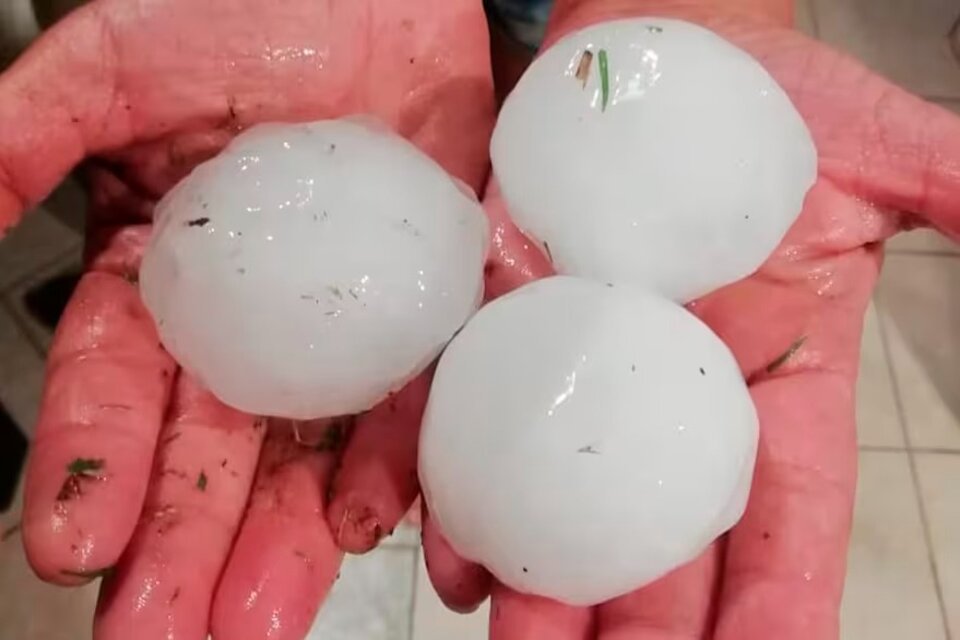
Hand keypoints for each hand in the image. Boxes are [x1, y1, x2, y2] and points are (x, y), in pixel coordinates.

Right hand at [0, 1, 493, 637]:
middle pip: (211, 454)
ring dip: (285, 544)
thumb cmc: (247, 8)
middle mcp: (255, 323)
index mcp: (170, 281)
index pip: (119, 391)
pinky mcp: (430, 309)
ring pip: (309, 455)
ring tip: (256, 621)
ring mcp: (347, 325)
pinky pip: (414, 399)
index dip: (96, 467)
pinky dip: (397, 463)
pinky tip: (370, 521)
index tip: (76, 544)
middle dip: (185, 546)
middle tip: (165, 635)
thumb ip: (30, 136)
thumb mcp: (121, 65)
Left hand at [421, 1, 959, 638]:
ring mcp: (576, 363)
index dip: (782, 599)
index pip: (787, 516)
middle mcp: (666, 392)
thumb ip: (948, 191)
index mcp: (771, 379)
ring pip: (561, 500)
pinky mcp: (497, 322)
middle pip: (662, 538)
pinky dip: (453, 487)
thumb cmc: (770, 98)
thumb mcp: (878, 146)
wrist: (656, 49)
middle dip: (643, 628)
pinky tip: (451, 557)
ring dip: (542, 588)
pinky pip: (470, 416)